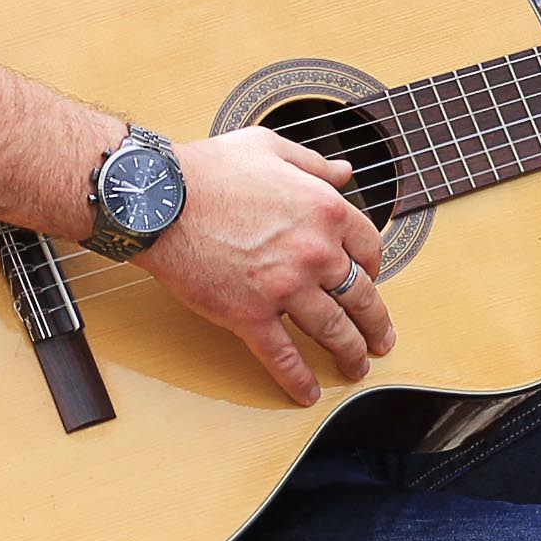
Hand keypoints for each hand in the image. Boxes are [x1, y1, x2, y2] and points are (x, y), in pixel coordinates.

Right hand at [139, 126, 392, 404]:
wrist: (159, 200)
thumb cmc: (208, 170)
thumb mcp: (269, 147)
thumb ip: (313, 163)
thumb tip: (344, 172)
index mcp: (326, 211)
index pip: (369, 248)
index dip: (374, 268)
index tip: (371, 280)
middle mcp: (315, 252)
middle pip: (361, 296)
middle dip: (375, 323)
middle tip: (381, 340)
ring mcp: (284, 287)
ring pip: (332, 330)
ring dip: (350, 354)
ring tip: (356, 368)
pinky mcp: (249, 315)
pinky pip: (283, 356)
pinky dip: (297, 378)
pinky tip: (307, 392)